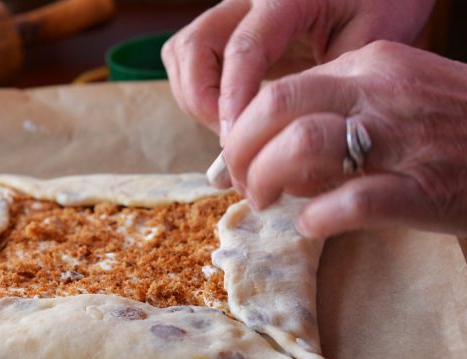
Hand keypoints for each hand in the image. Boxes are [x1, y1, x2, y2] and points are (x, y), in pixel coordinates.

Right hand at [161, 0, 433, 143]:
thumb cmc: (382, 4)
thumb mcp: (369, 38)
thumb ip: (324, 79)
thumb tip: (284, 129)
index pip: (243, 48)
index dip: (233, 99)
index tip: (236, 140)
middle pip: (192, 46)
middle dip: (200, 99)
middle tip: (231, 137)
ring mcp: (231, 12)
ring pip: (182, 53)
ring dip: (194, 97)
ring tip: (232, 129)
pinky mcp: (226, 28)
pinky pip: (190, 59)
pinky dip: (198, 91)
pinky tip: (230, 114)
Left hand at [223, 41, 466, 237]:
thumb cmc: (455, 129)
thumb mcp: (397, 94)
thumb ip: (338, 109)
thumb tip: (269, 147)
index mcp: (370, 64)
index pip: (278, 90)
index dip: (244, 131)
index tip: (240, 161)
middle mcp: (381, 92)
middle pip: (275, 107)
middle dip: (241, 151)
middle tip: (244, 185)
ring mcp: (402, 139)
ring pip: (302, 143)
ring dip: (268, 179)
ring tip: (269, 203)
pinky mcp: (423, 189)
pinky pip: (352, 200)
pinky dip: (319, 216)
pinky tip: (312, 225)